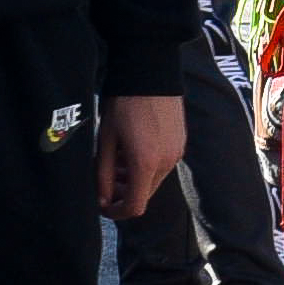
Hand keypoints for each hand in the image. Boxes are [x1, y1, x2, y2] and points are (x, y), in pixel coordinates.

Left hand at [94, 88, 187, 222]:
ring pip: (153, 180)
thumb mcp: (105, 140)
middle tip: (106, 178)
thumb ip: (103, 174)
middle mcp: (166, 163)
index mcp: (145, 164)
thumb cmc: (123, 104)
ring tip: (117, 160)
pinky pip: (163, 165)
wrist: (149, 72)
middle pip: (144, 194)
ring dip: (135, 178)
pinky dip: (147, 165)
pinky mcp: (181, 143)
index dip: (116, 212)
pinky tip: (133, 148)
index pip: (134, 206)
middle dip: (123, 192)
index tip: (103, 205)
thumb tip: (102, 198)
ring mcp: (176, 152)